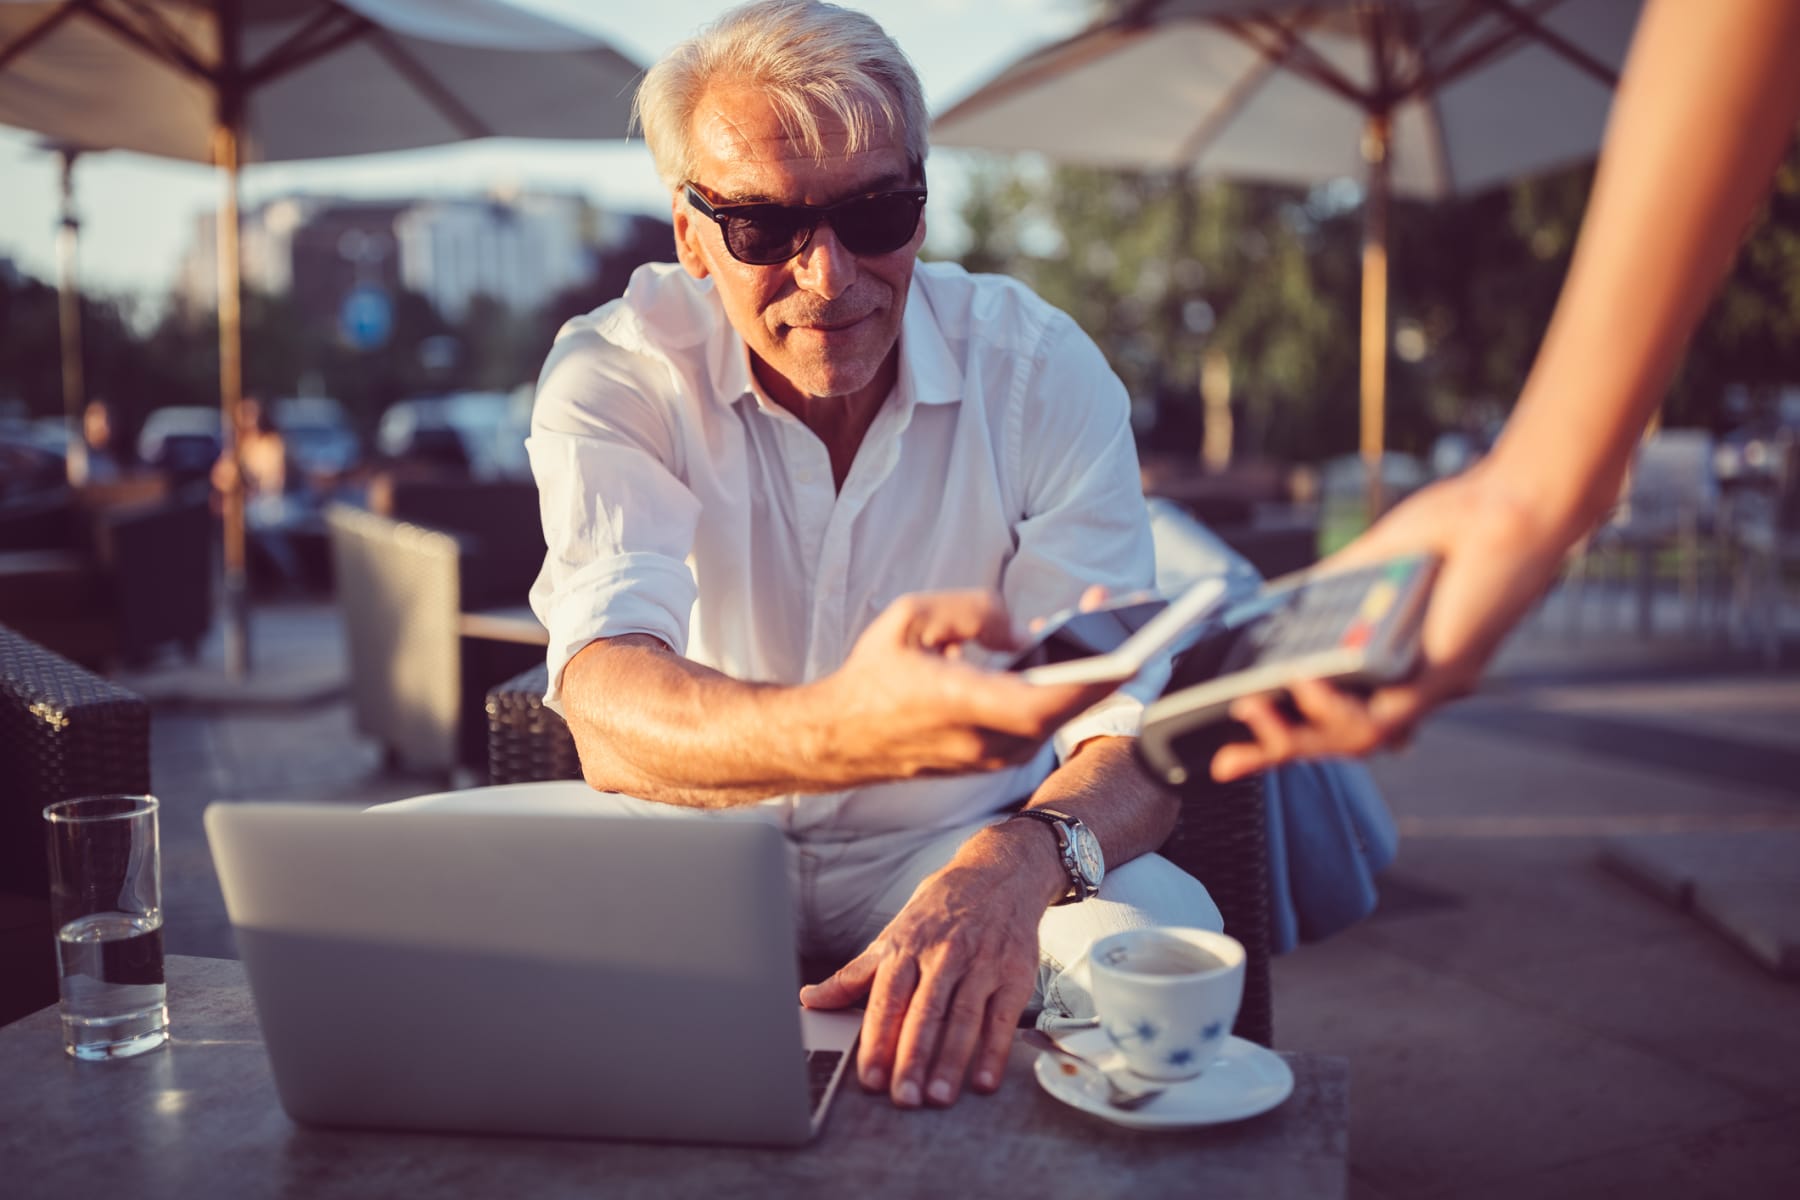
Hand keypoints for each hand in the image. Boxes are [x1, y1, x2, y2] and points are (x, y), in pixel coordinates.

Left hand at [798, 826, 1060, 1106]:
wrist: (998, 874)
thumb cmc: (940, 910)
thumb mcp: (893, 935)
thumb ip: (854, 975)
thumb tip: (809, 1000)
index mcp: (907, 948)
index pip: (888, 999)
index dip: (878, 1039)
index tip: (869, 1078)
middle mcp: (943, 955)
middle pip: (926, 1013)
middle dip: (913, 1058)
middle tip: (903, 1098)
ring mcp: (981, 964)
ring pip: (963, 1018)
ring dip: (950, 1061)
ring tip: (938, 1098)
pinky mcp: (1014, 974)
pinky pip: (1003, 1018)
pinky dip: (994, 1052)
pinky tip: (983, 1082)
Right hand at [805, 591, 1119, 784]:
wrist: (842, 738)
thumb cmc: (874, 675)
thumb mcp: (910, 617)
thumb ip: (972, 611)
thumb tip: (1021, 632)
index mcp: (960, 703)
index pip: (1040, 703)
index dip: (1089, 681)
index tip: (1130, 654)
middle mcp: (984, 740)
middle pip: (1065, 707)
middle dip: (1102, 657)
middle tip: (1124, 610)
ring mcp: (994, 757)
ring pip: (1057, 714)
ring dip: (1083, 670)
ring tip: (1095, 619)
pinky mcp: (998, 759)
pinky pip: (1042, 721)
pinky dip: (1060, 687)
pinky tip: (1063, 650)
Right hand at [1211, 463, 1571, 780]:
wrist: (1511, 509)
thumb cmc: (1457, 528)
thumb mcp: (1375, 560)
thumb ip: (1331, 587)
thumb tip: (1281, 607)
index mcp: (1396, 660)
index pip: (1335, 714)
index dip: (1285, 735)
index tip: (1233, 751)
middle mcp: (1414, 682)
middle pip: (1337, 739)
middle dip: (1278, 753)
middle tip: (1229, 760)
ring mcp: (1430, 684)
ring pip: (1355, 739)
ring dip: (1298, 737)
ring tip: (1252, 713)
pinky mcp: (1444, 676)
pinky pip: (1383, 715)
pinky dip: (1335, 709)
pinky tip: (1301, 687)